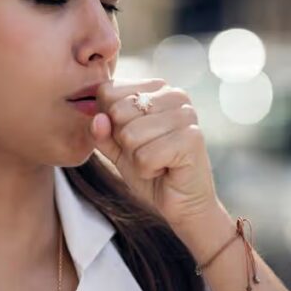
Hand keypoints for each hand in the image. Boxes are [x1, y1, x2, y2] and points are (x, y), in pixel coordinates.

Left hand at [91, 78, 221, 230]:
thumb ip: (102, 132)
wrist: (183, 203)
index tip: (132, 138)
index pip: (108, 91)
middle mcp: (175, 94)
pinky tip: (166, 169)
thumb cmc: (151, 169)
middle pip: (117, 111)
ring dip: (136, 158)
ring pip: (130, 135)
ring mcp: (186, 115)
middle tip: (147, 152)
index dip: (109, 122)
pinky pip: (145, 156)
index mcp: (156, 88)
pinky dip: (148, 170)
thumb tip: (98, 119)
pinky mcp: (192, 138)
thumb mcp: (117, 148)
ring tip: (158, 161)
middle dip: (124, 142)